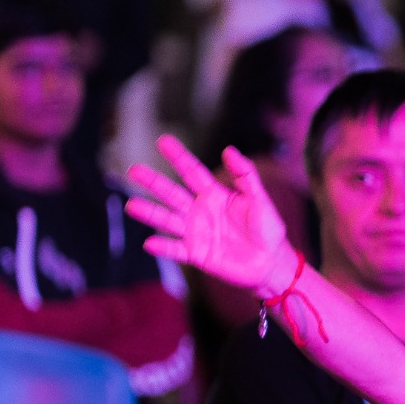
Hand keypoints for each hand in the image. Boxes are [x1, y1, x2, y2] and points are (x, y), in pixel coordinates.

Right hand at [126, 135, 290, 295]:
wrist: (271, 263)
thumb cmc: (268, 229)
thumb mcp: (259, 199)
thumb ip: (246, 175)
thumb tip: (229, 149)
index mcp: (215, 195)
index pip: (192, 172)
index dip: (179, 156)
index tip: (163, 140)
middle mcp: (200, 211)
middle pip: (172, 193)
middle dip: (154, 182)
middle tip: (133, 170)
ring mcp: (196, 232)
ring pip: (168, 220)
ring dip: (151, 213)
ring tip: (132, 206)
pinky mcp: (197, 253)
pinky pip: (176, 250)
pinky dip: (164, 247)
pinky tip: (150, 242)